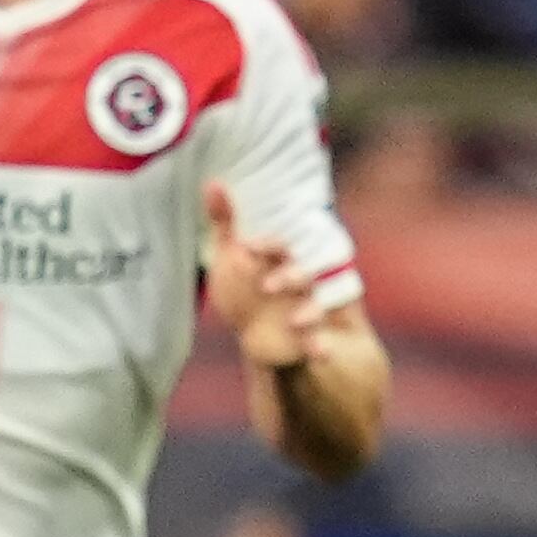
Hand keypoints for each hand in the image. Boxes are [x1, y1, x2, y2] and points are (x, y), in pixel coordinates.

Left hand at [204, 185, 347, 375]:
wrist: (261, 335)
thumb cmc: (244, 288)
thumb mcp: (230, 257)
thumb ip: (224, 222)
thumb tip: (213, 182)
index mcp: (281, 259)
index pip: (281, 246)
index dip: (269, 245)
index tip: (249, 248)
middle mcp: (300, 282)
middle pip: (305, 273)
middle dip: (291, 278)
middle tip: (267, 287)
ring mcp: (308, 309)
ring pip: (317, 306)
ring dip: (310, 312)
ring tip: (295, 322)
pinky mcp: (311, 338)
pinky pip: (321, 342)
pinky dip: (322, 348)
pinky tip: (320, 353)